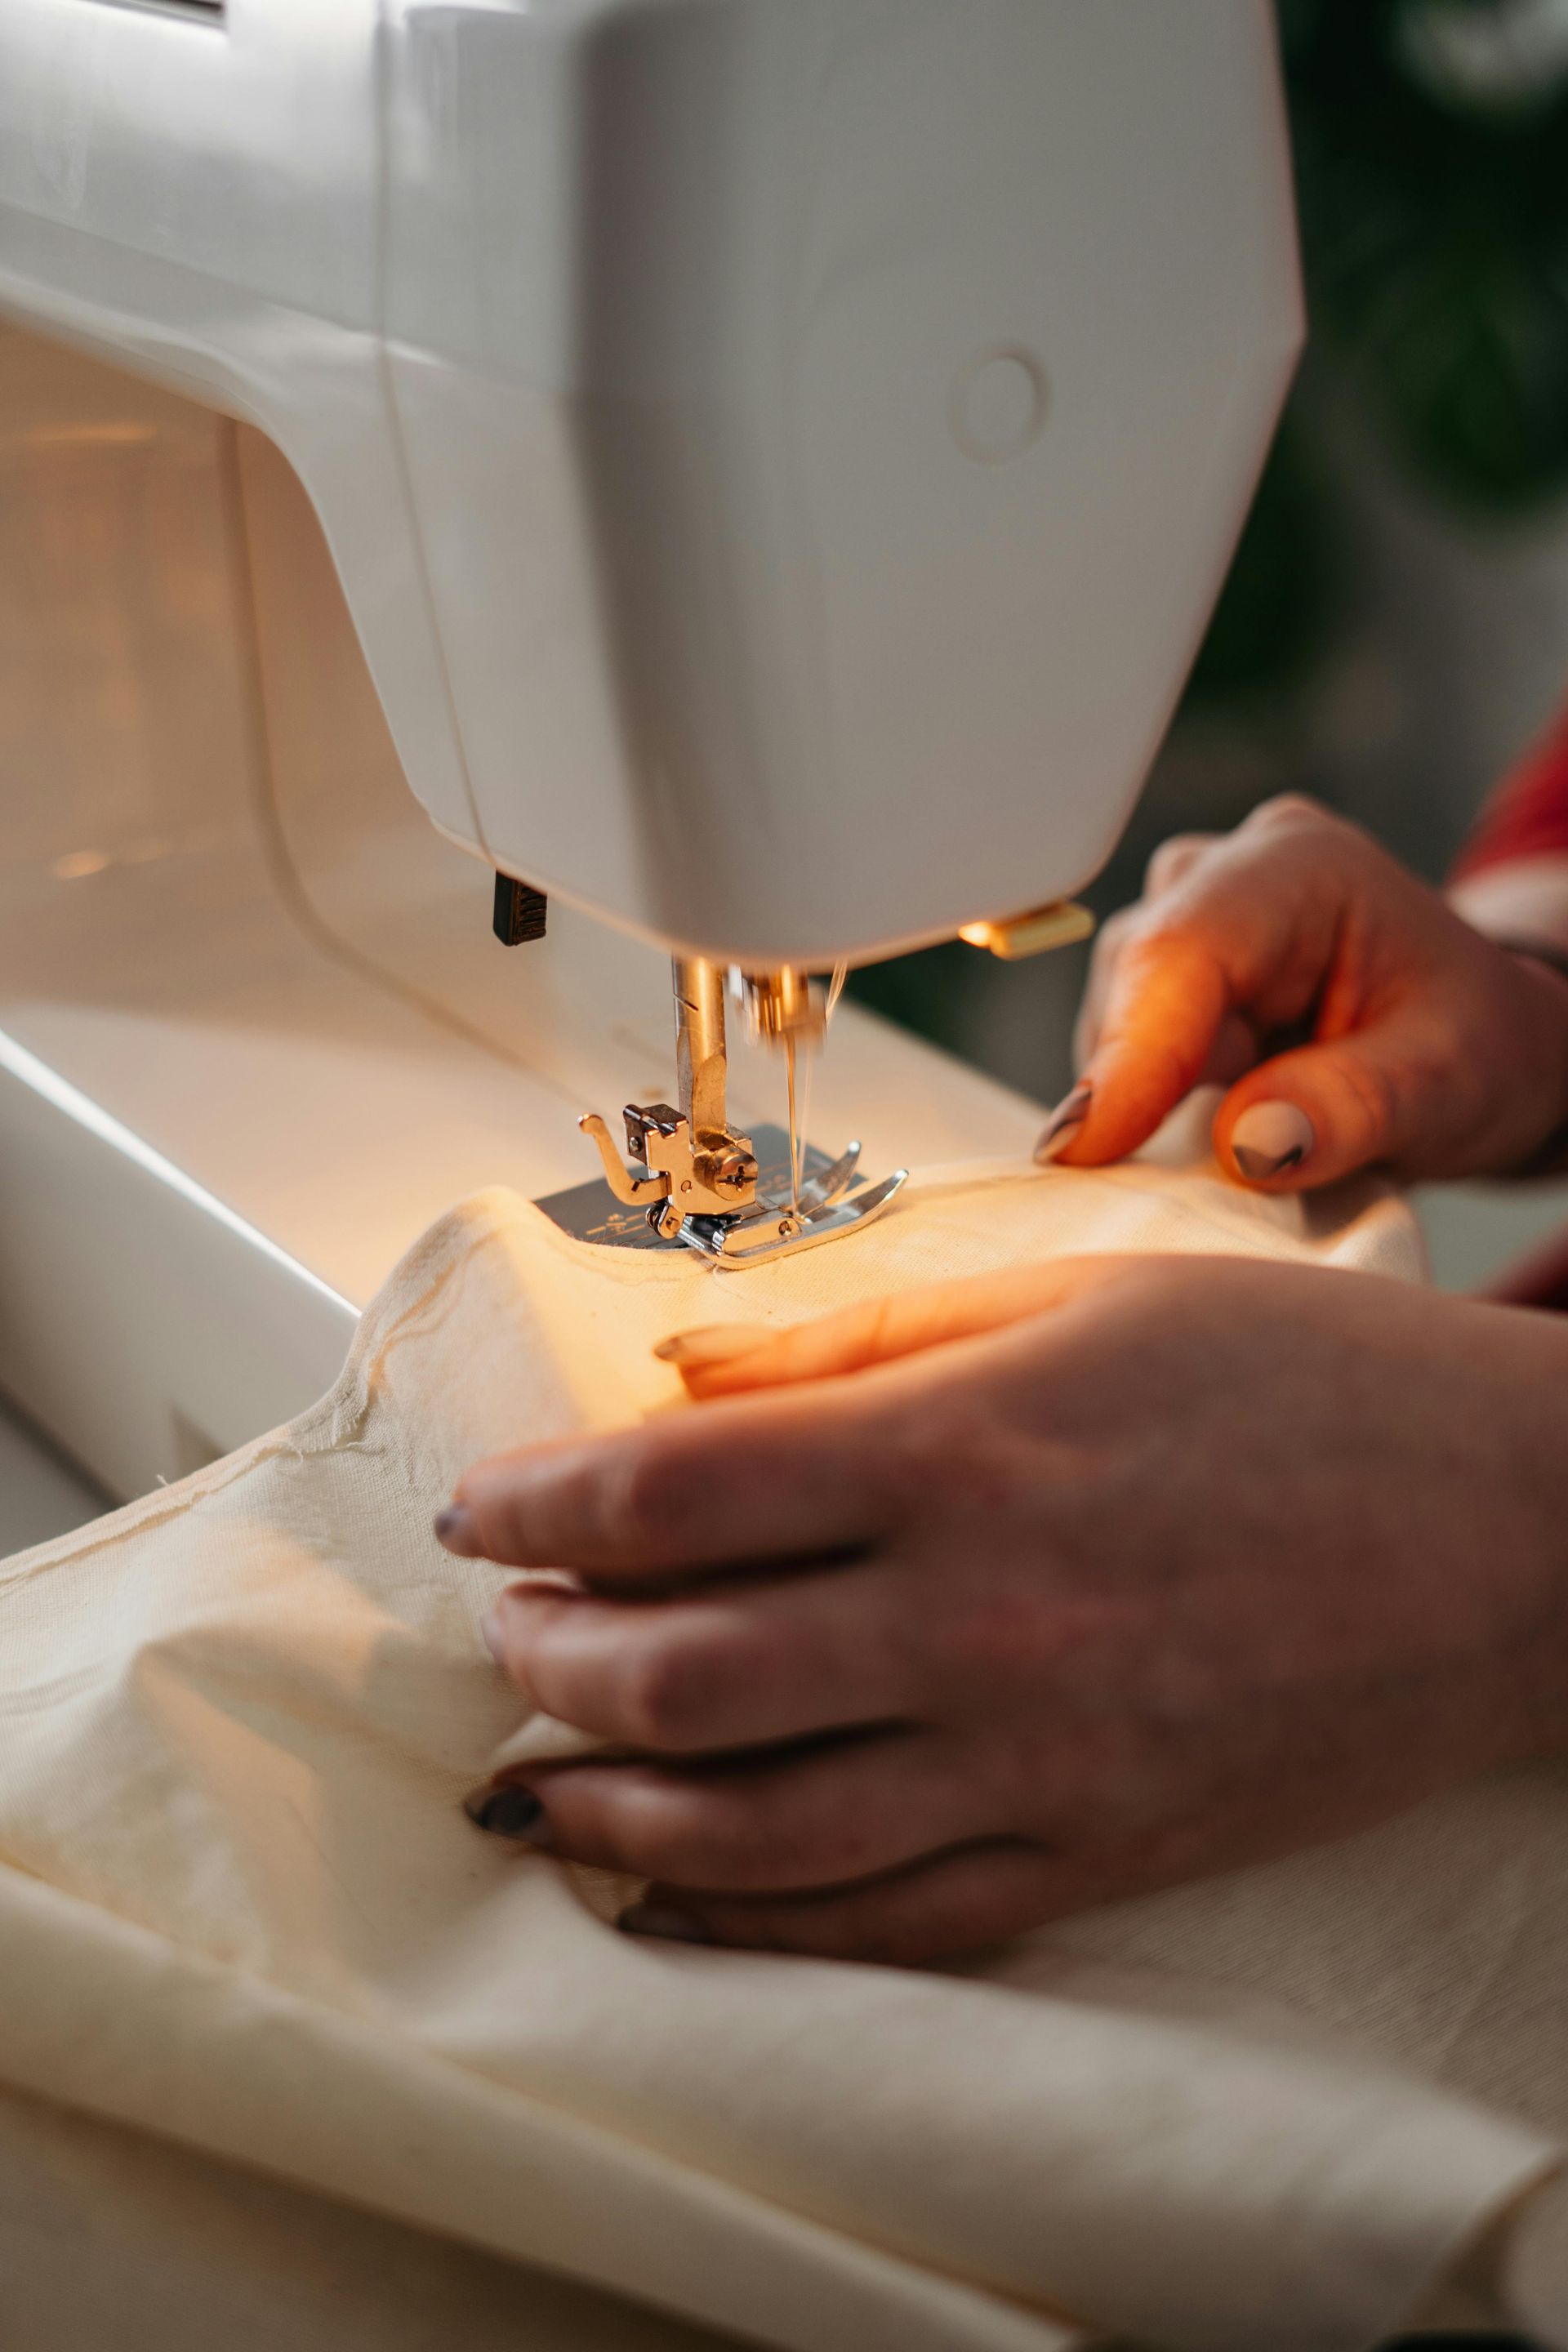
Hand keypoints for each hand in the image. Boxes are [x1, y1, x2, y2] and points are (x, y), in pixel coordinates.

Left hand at [441, 1258, 1567, 1962]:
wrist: (1519, 1533)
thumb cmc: (1311, 1386)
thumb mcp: (1083, 1292)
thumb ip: (865, 1334)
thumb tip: (689, 1364)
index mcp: (968, 1448)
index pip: (674, 1491)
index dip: (540, 1500)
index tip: (485, 1506)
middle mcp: (982, 1618)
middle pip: (677, 1672)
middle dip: (548, 1654)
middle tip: (512, 1627)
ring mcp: (1037, 1760)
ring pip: (750, 1829)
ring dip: (606, 1805)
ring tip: (537, 1778)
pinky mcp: (1094, 1856)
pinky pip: (881, 1920)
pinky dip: (747, 1920)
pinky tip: (671, 1890)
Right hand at [1045, 795, 1567, 1187]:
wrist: (1486, 1042)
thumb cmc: (1478, 1045)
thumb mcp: (1448, 1086)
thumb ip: (1353, 1108)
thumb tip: (1246, 1143)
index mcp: (1302, 869)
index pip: (1182, 952)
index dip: (1130, 1054)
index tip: (1085, 1148)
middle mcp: (1226, 873)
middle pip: (1132, 985)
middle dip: (1148, 1089)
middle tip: (1216, 1171)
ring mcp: (1188, 919)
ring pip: (1113, 1022)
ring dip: (1153, 1102)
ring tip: (1253, 1140)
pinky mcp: (1167, 977)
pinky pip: (1121, 1049)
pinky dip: (1153, 1106)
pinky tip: (1220, 1126)